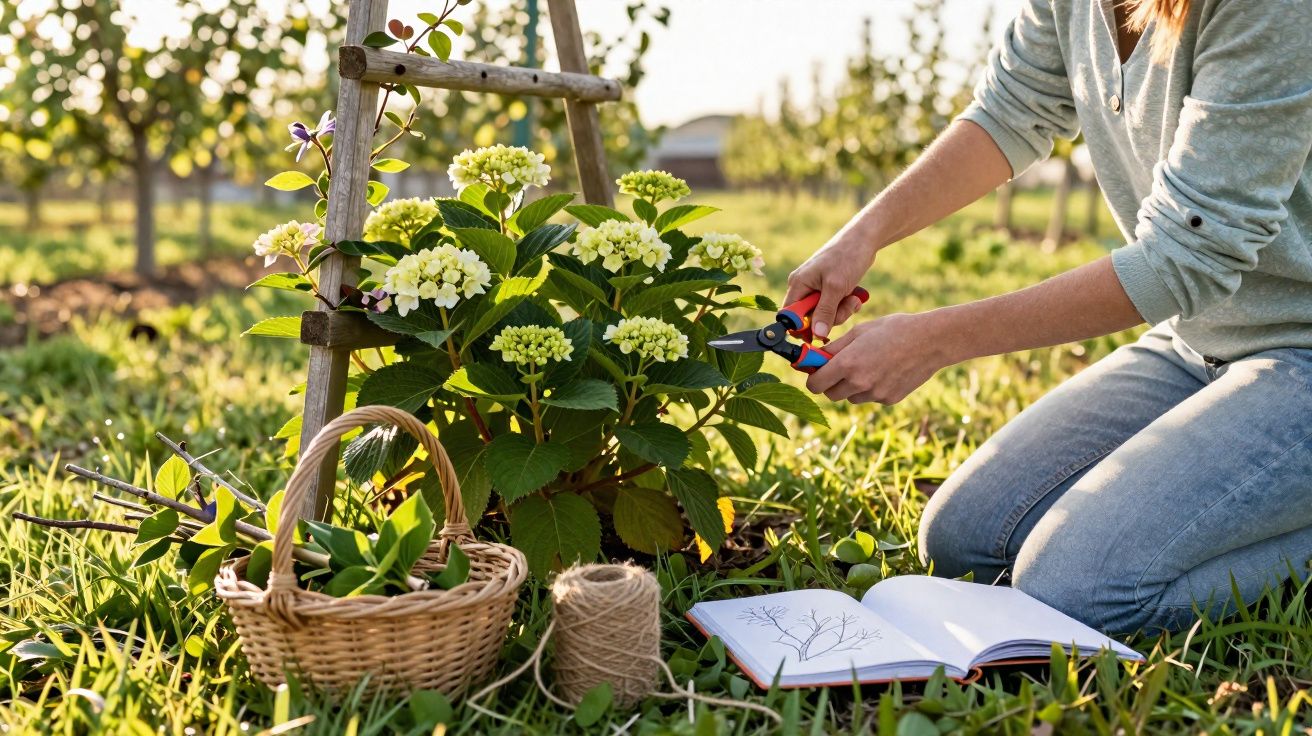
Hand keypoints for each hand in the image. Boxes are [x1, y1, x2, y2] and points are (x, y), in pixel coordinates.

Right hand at [784, 227, 876, 338]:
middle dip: (829, 318)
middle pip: (810, 318)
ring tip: (852, 298)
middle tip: (845, 306)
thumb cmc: (847, 257)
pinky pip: (833, 307)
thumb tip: (817, 334)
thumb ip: (825, 312)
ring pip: (824, 315)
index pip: (789, 315)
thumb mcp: (836, 287)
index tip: (820, 332)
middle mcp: (804, 287)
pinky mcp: (829, 289)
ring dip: (841, 311)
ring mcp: (817, 289)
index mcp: (798, 284)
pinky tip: (854, 296)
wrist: (864, 240)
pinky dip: (845, 305)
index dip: (801, 327)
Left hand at [805, 312, 954, 404]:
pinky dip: (871, 388)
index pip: (815, 385)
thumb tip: (814, 358)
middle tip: (839, 368)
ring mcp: (875, 394)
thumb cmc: (893, 329)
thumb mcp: (859, 331)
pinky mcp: (889, 399)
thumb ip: (834, 348)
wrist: (931, 341)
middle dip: (830, 383)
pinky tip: (885, 370)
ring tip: (868, 365)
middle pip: (830, 395)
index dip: (813, 378)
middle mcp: (859, 383)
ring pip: (850, 397)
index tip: (816, 371)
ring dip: (851, 387)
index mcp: (848, 364)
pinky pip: (870, 397)